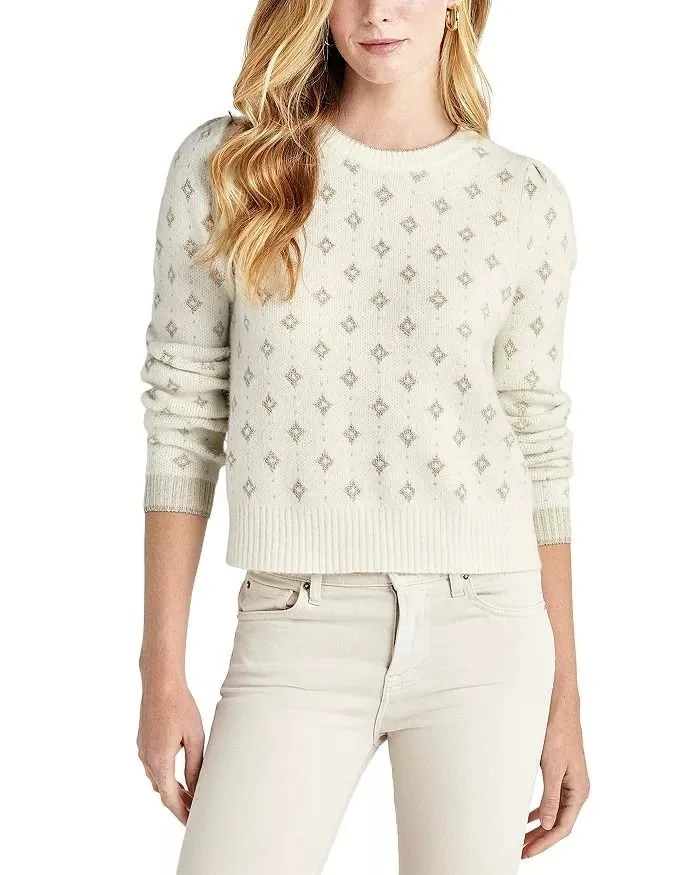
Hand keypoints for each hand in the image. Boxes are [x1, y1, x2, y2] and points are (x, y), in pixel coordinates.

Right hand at [136, 676, 204, 824]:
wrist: (160, 684)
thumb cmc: (180, 707)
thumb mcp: (194, 738)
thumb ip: (194, 766)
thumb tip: (196, 789)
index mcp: (159, 761)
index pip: (169, 799)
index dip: (181, 813)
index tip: (192, 823)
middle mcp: (147, 760)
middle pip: (163, 792)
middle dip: (179, 805)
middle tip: (196, 813)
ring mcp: (143, 751)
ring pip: (158, 780)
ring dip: (172, 791)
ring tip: (191, 797)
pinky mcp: (144, 742)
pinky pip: (154, 767)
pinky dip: (166, 777)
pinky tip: (179, 775)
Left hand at [523, 690, 589, 857]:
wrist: (559, 707)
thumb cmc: (558, 732)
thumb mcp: (552, 767)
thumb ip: (550, 797)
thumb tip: (546, 825)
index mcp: (579, 791)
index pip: (562, 827)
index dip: (544, 842)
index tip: (527, 852)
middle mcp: (576, 789)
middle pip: (557, 823)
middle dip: (539, 839)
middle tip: (520, 850)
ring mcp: (569, 782)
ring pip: (553, 813)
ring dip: (537, 827)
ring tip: (521, 839)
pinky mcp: (560, 774)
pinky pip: (551, 800)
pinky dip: (538, 811)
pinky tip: (527, 818)